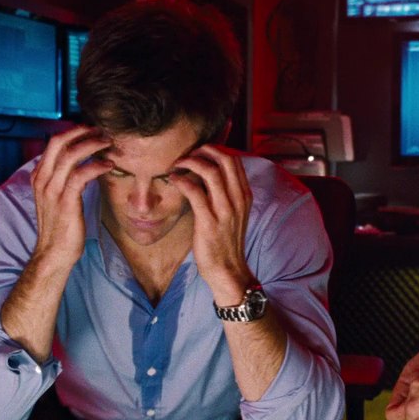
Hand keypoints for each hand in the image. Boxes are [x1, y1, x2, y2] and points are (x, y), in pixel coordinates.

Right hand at [28, 126, 112, 269]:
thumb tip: (81, 163)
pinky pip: (81, 175)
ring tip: (108, 143)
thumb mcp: (56, 197)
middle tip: (101, 131)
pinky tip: (108, 165)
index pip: (53, 142)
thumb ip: (63, 179)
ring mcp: (52, 190)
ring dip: (92, 145)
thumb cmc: (59, 226)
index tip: (91, 129)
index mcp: (39, 176)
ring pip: (71, 155)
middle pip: (59, 142)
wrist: (53, 253)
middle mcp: (43, 179)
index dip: (73, 131)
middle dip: (82, 132)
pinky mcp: (65, 201)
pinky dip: (96, 166)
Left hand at [169, 145, 254, 298]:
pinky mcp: (209, 222)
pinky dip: (182, 180)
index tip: (199, 151)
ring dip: (191, 162)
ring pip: (211, 172)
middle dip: (204, 150)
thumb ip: (225, 193)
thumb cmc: (225, 241)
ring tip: (178, 164)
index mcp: (244, 195)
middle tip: (187, 154)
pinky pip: (195, 192)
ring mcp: (224, 210)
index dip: (215, 149)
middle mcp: (238, 199)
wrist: (228, 270)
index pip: (234, 160)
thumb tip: (206, 174)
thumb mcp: (233, 213)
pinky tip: (173, 179)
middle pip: (226, 159)